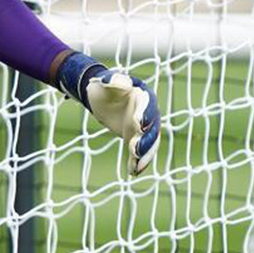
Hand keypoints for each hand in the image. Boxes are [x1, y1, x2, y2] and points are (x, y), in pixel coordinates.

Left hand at [56, 53, 160, 174]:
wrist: (101, 96)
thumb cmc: (104, 86)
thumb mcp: (106, 80)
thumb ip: (114, 80)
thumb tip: (123, 83)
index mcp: (143, 96)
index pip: (147, 106)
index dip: (144, 115)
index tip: (139, 124)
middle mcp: (147, 113)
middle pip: (152, 128)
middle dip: (145, 140)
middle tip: (137, 149)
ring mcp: (142, 128)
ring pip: (148, 143)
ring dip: (144, 155)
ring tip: (138, 166)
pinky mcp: (134, 138)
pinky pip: (138, 152)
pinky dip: (136, 162)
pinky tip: (133, 172)